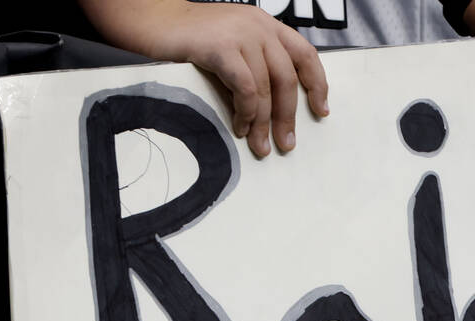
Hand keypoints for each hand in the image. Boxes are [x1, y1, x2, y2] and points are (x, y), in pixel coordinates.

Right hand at [79, 1, 328, 157]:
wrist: (152, 21)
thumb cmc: (192, 41)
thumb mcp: (234, 47)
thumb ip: (257, 65)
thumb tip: (276, 112)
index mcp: (267, 26)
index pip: (305, 54)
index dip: (317, 84)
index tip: (322, 111)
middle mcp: (259, 26)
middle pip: (287, 78)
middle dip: (288, 117)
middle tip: (286, 145)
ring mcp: (241, 33)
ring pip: (265, 88)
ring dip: (264, 123)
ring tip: (260, 146)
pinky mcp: (221, 46)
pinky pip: (245, 89)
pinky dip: (246, 113)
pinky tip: (240, 128)